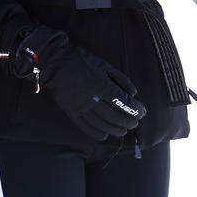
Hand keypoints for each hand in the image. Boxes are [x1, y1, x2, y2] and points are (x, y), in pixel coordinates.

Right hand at [11, 27, 146, 140]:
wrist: (54, 62)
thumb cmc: (81, 60)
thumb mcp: (103, 64)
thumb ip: (120, 79)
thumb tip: (134, 93)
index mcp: (102, 86)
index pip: (124, 103)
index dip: (136, 110)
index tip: (142, 112)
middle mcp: (93, 99)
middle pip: (115, 117)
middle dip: (128, 122)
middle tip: (135, 123)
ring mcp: (81, 107)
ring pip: (102, 125)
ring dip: (115, 130)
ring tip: (123, 131)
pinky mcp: (71, 112)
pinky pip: (85, 127)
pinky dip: (97, 134)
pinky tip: (104, 135)